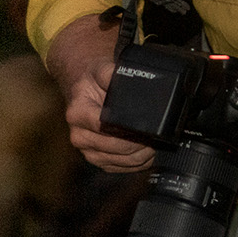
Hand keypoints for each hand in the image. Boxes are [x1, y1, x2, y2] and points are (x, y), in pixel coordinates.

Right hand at [44, 15, 155, 171]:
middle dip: (141, 142)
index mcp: (78, 113)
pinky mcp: (96, 159)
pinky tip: (146, 151)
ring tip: (156, 142)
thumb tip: (132, 80)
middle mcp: (79, 135)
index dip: (130, 128)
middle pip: (118, 147)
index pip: (107, 128)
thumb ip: (113, 74)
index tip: (148, 125)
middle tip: (159, 135)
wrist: (81, 90)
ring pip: (122, 161)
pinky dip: (136, 162)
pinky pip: (121, 167)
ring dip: (142, 155)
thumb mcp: (101, 69)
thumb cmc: (92, 80)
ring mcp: (87, 150)